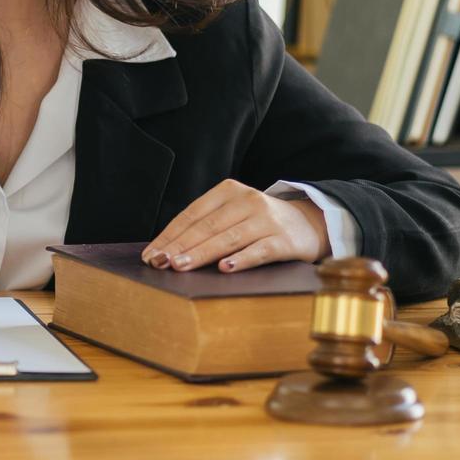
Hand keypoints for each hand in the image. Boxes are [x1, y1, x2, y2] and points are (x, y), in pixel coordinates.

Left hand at [141, 179, 330, 272]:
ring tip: (180, 266)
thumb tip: (165, 251)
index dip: (169, 235)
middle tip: (159, 263)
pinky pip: (259, 250)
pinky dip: (241, 259)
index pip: (192, 215)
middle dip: (179, 246)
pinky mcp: (284, 240)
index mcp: (228, 191)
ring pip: (228, 238)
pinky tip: (225, 268)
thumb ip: (205, 226)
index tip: (150, 254)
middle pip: (207, 226)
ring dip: (202, 253)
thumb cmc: (259, 222)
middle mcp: (247, 201)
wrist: (309, 224)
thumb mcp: (232, 214)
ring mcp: (267, 219)